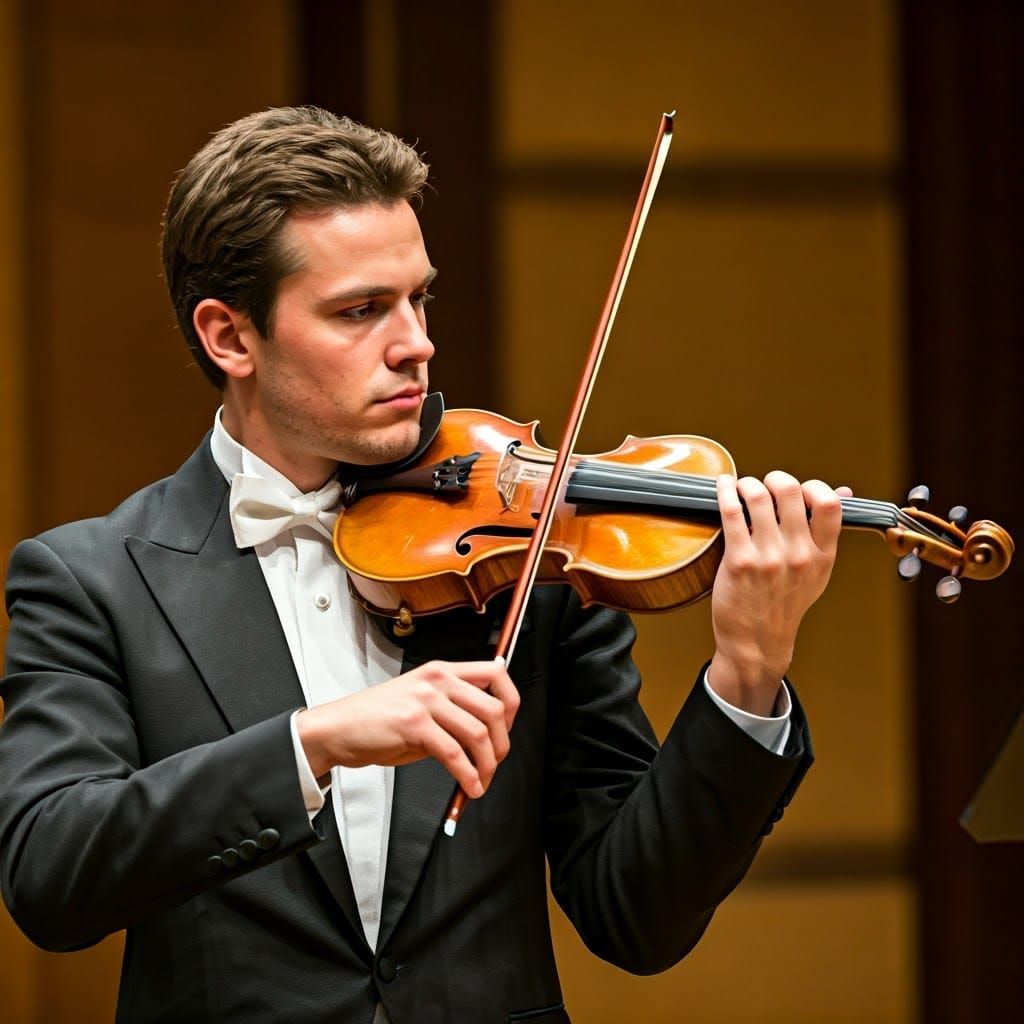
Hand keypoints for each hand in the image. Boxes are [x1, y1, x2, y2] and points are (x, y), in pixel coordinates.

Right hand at [295, 658, 518, 797]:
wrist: (339, 728)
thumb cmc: (379, 720)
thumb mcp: (421, 703)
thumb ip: (453, 710)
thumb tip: (489, 736)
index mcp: (442, 670)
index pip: (496, 673)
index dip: (511, 703)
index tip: (508, 728)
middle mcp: (437, 679)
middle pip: (494, 709)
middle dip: (502, 744)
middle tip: (494, 764)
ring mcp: (425, 700)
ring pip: (478, 733)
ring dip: (487, 765)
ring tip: (481, 781)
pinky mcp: (414, 724)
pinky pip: (454, 754)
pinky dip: (468, 775)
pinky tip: (469, 787)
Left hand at [709, 472, 849, 714]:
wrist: (756, 642)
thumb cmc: (784, 604)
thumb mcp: (817, 571)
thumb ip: (827, 532)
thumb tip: (844, 491)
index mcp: (822, 555)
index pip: (830, 504)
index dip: (814, 486)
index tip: (800, 489)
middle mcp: (798, 555)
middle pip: (790, 491)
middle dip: (775, 478)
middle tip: (766, 483)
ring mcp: (768, 558)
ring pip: (758, 496)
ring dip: (747, 483)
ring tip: (742, 487)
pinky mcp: (739, 561)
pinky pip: (732, 512)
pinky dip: (725, 491)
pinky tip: (724, 487)